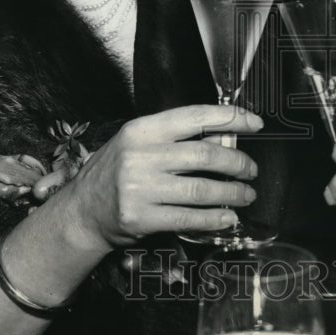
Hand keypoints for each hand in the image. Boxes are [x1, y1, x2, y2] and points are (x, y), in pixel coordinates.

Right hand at [66, 104, 261, 249]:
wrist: (81, 212)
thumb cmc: (115, 173)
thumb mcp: (138, 144)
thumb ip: (175, 140)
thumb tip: (225, 140)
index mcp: (142, 129)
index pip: (194, 116)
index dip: (229, 118)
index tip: (254, 123)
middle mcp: (140, 156)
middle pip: (204, 155)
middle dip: (237, 162)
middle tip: (252, 169)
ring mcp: (139, 188)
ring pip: (201, 189)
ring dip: (232, 193)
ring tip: (246, 194)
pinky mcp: (141, 218)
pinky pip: (188, 218)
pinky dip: (214, 218)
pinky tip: (228, 217)